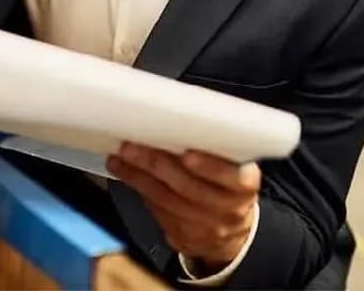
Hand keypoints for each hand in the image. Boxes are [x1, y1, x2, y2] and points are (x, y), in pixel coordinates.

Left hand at [108, 142, 259, 271]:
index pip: (234, 177)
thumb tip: (169, 124)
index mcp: (244, 185)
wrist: (229, 231)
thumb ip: (210, 150)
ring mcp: (207, 226)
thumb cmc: (224, 186)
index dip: (211, 167)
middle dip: (156, 164)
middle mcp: (229, 209)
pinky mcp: (186, 237)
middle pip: (189, 187)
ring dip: (138, 176)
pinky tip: (125, 174)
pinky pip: (158, 212)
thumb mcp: (229, 169)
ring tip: (119, 159)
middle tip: (131, 147)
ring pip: (167, 200)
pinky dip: (139, 190)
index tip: (187, 154)